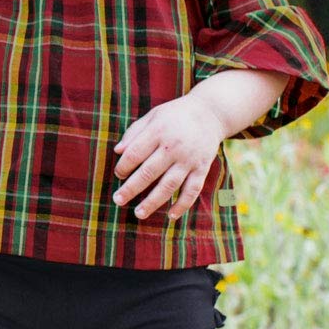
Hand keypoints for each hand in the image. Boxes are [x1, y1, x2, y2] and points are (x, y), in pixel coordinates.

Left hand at [111, 97, 225, 220]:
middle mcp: (174, 146)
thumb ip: (134, 133)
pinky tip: (171, 216)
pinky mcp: (202, 168)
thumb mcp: (153, 116)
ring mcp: (189, 159)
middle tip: (118, 200)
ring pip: (169, 185)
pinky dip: (183, 205)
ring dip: (153, 202)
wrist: (210, 113)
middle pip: (149, 172)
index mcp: (158, 131)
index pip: (135, 153)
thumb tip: (117, 151)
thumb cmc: (174, 116)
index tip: (118, 175)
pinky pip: (192, 190)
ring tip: (139, 213)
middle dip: (131, 188)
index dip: (123, 166)